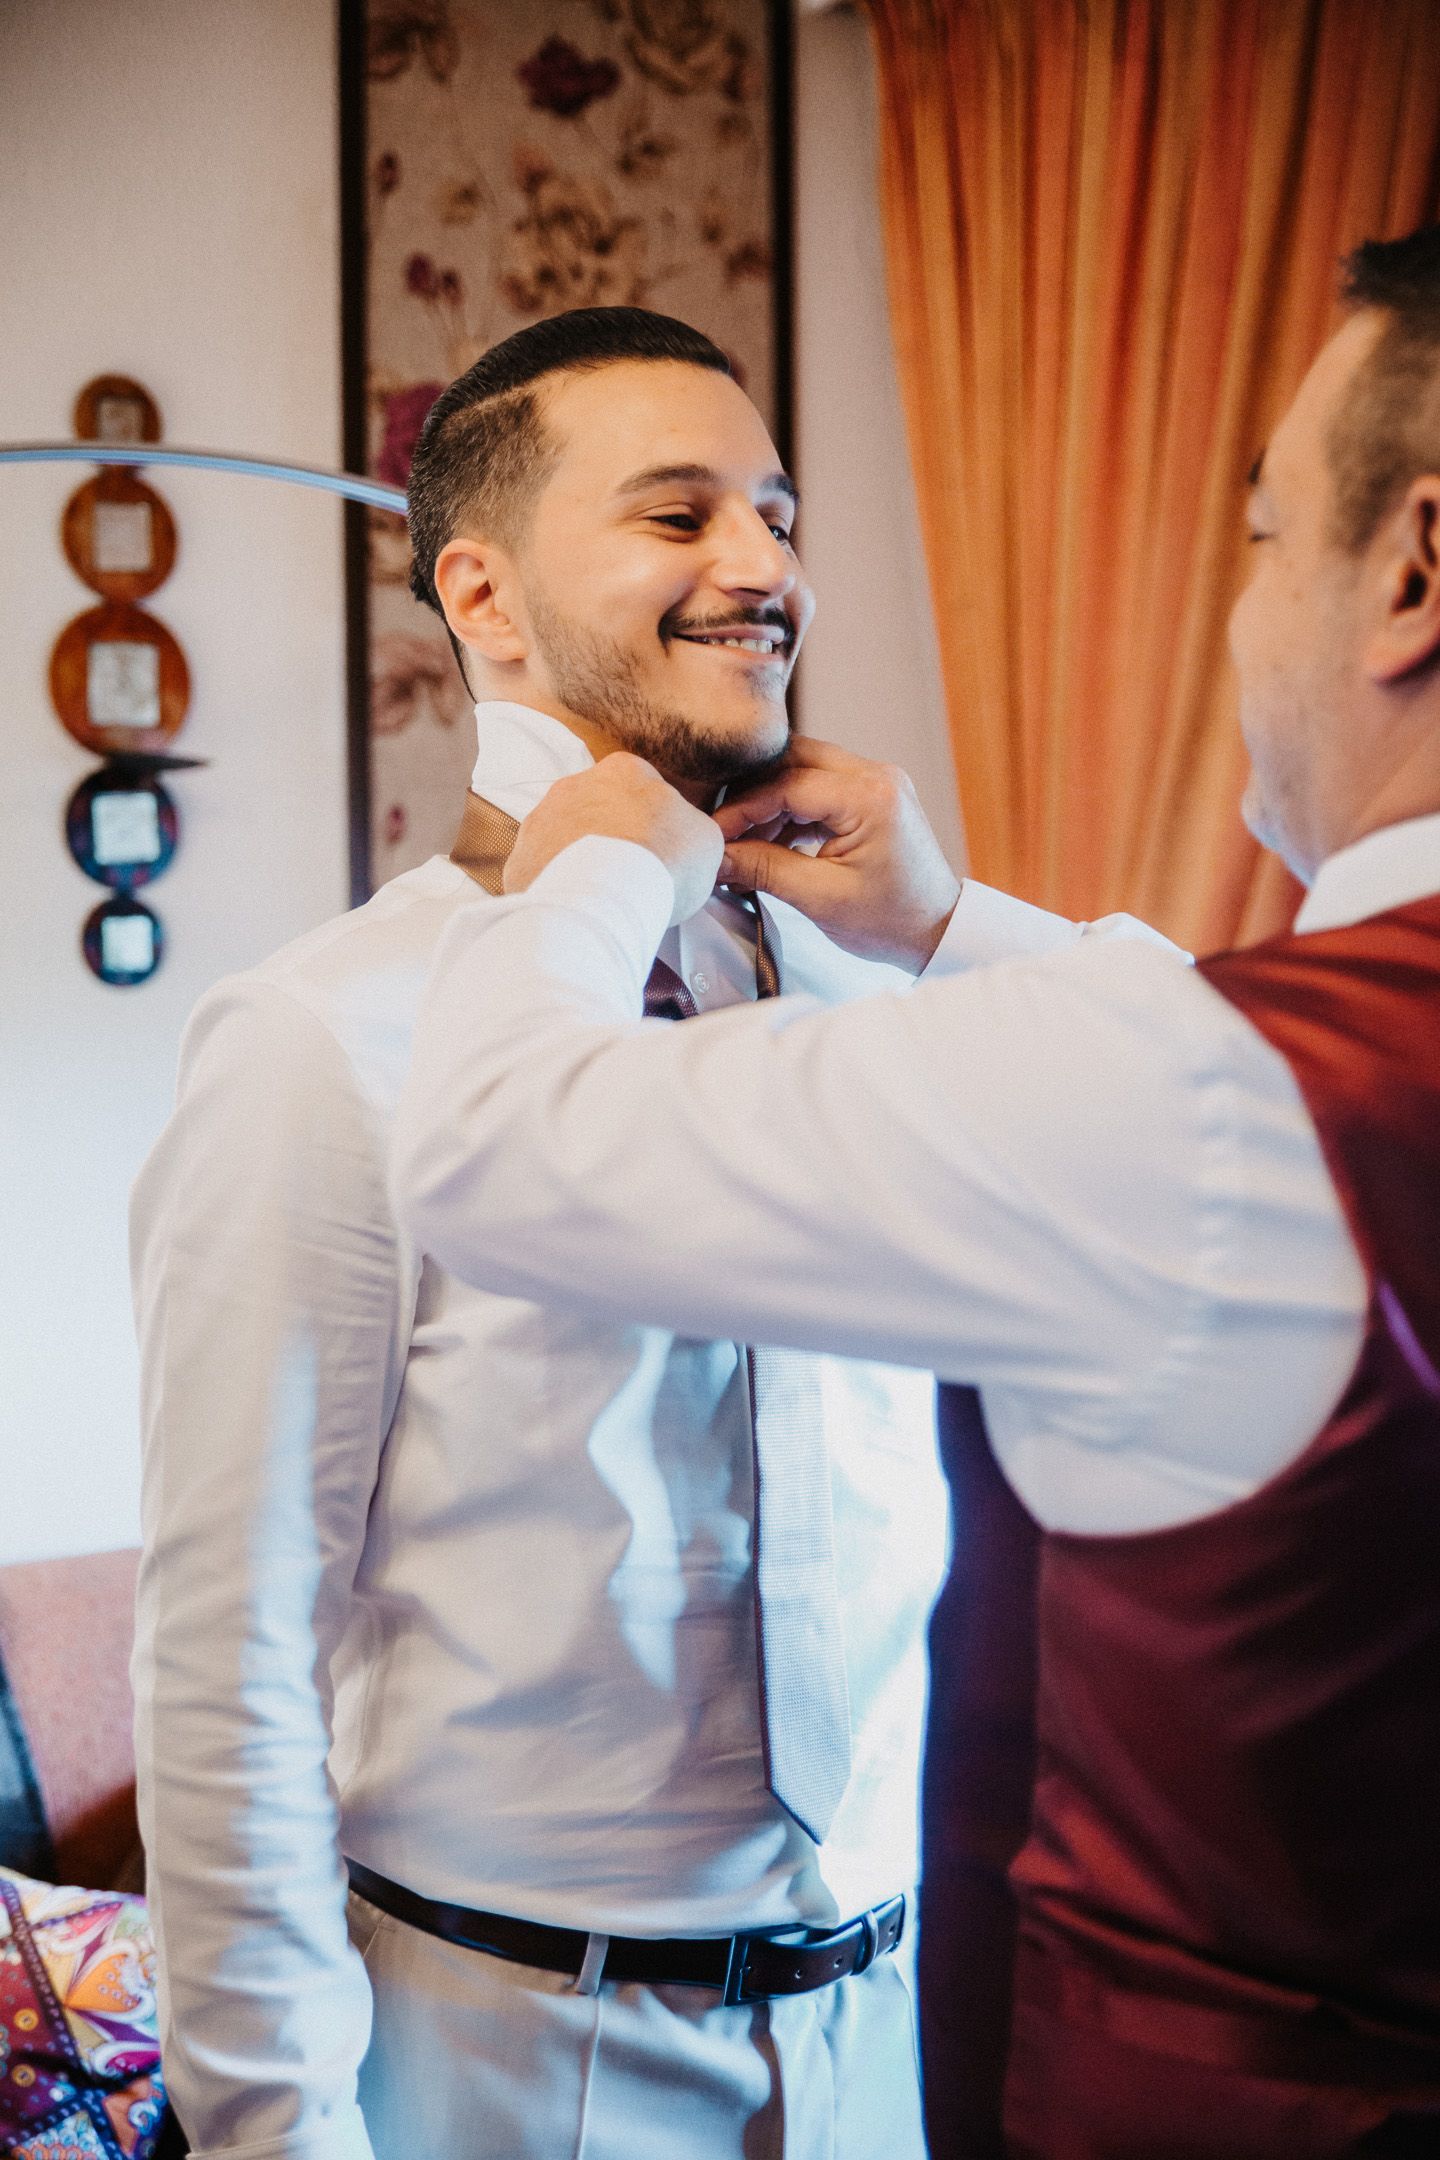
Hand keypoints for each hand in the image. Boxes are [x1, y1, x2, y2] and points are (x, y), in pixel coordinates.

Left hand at [504, 752, 724, 925]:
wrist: (605, 897)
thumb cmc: (663, 860)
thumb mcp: (704, 838)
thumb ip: (690, 827)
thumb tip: (681, 835)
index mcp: (624, 770)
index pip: (642, 788)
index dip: (655, 822)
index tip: (661, 851)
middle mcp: (575, 784)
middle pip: (598, 809)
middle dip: (612, 837)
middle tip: (631, 874)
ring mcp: (541, 820)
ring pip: (565, 838)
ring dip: (580, 859)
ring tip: (603, 895)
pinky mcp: (519, 859)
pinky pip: (541, 871)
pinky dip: (556, 886)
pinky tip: (576, 906)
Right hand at [716, 737, 960, 970]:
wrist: (938, 931)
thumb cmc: (892, 921)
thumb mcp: (820, 898)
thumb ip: (762, 869)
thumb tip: (714, 857)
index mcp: (870, 796)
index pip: (786, 784)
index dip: (741, 809)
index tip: (713, 836)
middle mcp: (876, 775)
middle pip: (793, 760)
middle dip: (751, 793)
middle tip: (723, 829)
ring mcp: (876, 782)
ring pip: (803, 770)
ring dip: (769, 802)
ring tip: (743, 844)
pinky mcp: (871, 796)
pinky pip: (819, 788)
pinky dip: (790, 811)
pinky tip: (769, 843)